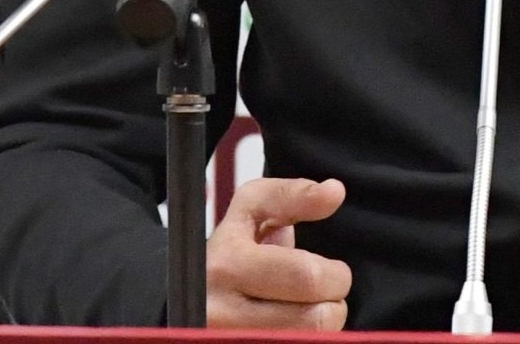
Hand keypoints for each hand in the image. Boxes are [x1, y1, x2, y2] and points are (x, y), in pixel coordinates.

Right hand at [206, 176, 352, 328]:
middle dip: (333, 304)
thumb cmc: (229, 249)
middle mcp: (217, 310)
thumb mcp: (251, 209)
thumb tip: (335, 191)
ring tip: (303, 311)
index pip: (307, 276)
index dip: (335, 276)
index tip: (332, 272)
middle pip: (314, 319)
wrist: (184, 295)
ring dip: (319, 328)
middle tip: (322, 294)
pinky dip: (302, 340)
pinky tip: (287, 327)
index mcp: (227, 263)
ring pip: (307, 341)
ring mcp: (223, 339)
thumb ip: (293, 196)